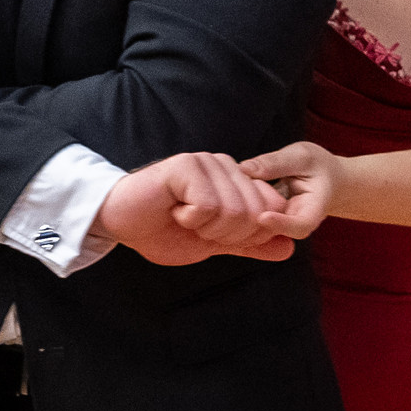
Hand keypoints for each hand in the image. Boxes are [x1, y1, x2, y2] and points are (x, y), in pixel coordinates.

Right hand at [94, 153, 295, 265]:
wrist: (121, 223)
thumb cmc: (163, 230)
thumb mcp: (214, 243)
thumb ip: (251, 244)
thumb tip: (289, 248)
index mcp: (237, 180)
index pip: (272, 209)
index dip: (249, 234)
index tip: (215, 233)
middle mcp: (226, 166)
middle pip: (255, 215)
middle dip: (225, 234)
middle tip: (196, 226)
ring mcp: (207, 162)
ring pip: (233, 212)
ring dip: (205, 228)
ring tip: (182, 217)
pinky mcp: (186, 166)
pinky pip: (207, 206)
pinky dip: (189, 219)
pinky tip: (172, 209)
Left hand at [239, 141, 339, 239]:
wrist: (325, 178)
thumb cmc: (318, 166)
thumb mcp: (302, 156)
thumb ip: (276, 162)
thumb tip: (243, 168)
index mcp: (314, 211)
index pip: (300, 226)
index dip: (281, 224)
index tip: (263, 217)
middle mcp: (295, 223)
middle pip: (273, 231)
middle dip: (252, 219)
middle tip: (234, 198)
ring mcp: (281, 223)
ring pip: (258, 225)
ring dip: (242, 211)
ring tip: (231, 187)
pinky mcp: (267, 218)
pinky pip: (251, 216)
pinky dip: (240, 204)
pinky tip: (229, 188)